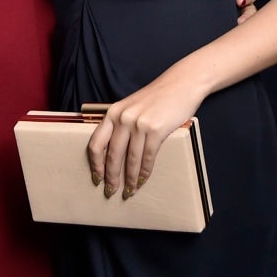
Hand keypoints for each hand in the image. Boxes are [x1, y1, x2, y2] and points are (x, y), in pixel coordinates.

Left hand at [86, 62, 201, 200]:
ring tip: (129, 191)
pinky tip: (142, 181)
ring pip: (130, 160)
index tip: (97, 178)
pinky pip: (147, 157)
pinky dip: (144, 173)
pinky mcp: (155, 129)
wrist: (181, 84)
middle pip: (112, 155)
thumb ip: (121, 124)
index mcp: (113, 112)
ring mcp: (139, 123)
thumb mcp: (132, 107)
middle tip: (111, 192)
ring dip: (129, 179)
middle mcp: (123, 117)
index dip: (95, 164)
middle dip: (111, 177)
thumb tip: (113, 155)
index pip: (96, 143)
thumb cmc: (157, 98)